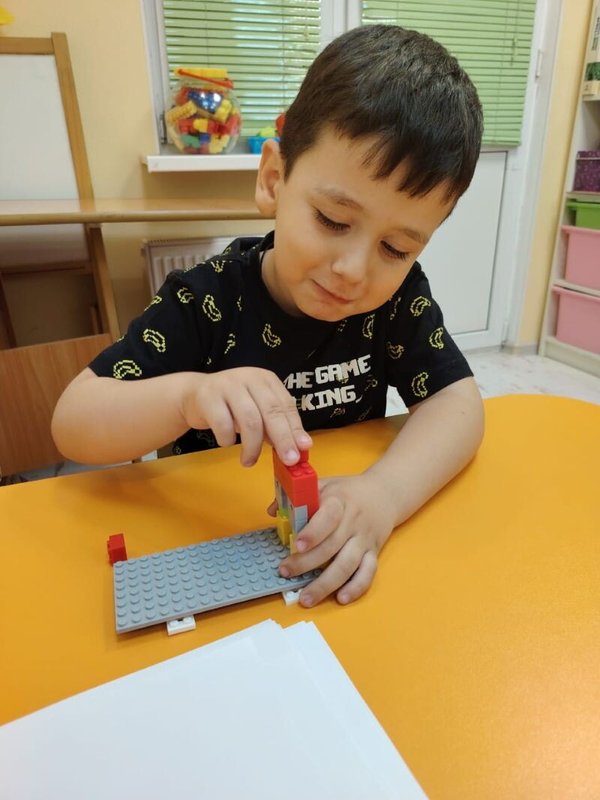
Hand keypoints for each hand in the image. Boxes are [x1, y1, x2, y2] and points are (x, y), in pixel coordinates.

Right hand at [180, 367, 310, 466]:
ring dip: (252, 446)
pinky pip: (223, 425)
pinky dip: (227, 440)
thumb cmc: (232, 406)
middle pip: (271, 411)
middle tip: (288, 460)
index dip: (295, 428)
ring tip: (249, 461)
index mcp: (266, 380)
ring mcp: (227, 385)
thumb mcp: (257, 411)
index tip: (304, 448)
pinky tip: (226, 443)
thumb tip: (298, 448)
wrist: (193, 395)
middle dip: (282, 438)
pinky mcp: (207, 396)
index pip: (286, 405)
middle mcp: (249, 378)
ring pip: (249, 420)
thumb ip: (275, 426)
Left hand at [273, 473, 396, 606]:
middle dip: (307, 563)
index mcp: (339, 502)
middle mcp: (353, 522)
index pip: (328, 517)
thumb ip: (298, 496)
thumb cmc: (347, 492)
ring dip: (326, 584)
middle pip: (332, 546)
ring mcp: (364, 540)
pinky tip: (341, 598)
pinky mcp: (374, 553)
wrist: (383, 494)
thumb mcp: (323, 485)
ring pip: (347, 565)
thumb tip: (273, 511)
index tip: (297, 545)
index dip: (313, 532)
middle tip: (286, 573)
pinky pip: (368, 573)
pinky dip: (356, 587)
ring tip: (306, 598)